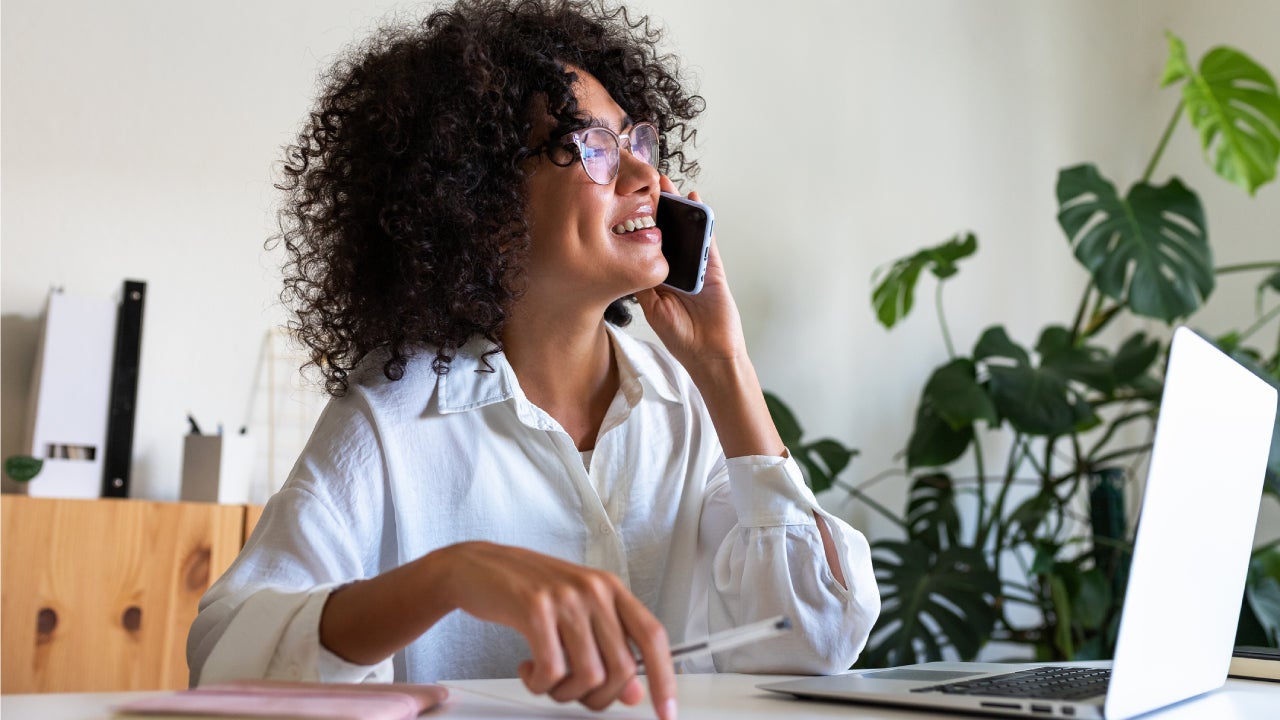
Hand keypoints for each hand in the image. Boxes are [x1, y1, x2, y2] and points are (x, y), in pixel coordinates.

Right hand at [433, 542, 676, 719]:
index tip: (666, 710)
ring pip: (589, 674)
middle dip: (600, 697)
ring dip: (566, 693)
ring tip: (547, 680)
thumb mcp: (576, 612)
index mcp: (611, 589)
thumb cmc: (528, 590)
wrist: (478, 566)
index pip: (652, 636)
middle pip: (621, 667)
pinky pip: (552, 669)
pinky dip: (540, 684)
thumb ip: (607, 647)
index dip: (664, 677)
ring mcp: (565, 598)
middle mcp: (594, 590)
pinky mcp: (534, 608)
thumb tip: (633, 692)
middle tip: (576, 694)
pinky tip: (529, 670)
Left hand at [635, 176, 748, 370]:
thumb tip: (626, 258)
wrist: (710, 354)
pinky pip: (707, 239)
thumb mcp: (654, 308)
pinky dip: (702, 220)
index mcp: (660, 277)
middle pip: (667, 231)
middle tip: (645, 180)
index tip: (626, 201)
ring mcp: (696, 266)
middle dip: (657, 207)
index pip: (648, 244)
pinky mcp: (713, 268)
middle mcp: (677, 268)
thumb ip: (644, 284)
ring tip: (666, 182)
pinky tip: (694, 200)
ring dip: (678, 206)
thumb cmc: (682, 337)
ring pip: (687, 230)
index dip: (639, 223)